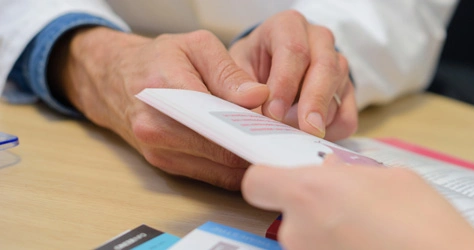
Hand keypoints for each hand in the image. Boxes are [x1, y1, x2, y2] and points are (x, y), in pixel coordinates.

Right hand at [55, 27, 267, 189]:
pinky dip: (232, 169)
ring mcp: (160, 152)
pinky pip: (210, 176)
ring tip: (269, 145)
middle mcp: (156, 128)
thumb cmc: (156, 59)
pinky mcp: (165, 166)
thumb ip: (228, 71)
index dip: (252, 128)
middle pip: (222, 152)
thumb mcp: (195, 46)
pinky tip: (248, 152)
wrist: (112, 79)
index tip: (277, 127)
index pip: (219, 121)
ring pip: (220, 171)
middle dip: (255, 147)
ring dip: (247, 162)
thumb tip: (259, 96)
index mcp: (166, 90)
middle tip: (281, 139)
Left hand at [229, 10, 357, 140]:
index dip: (285, 83)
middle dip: (314, 102)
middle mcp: (318, 40)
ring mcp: (337, 64)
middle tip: (303, 130)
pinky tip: (308, 137)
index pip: (294, 49)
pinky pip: (347, 116)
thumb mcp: (231, 69)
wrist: (263, 77)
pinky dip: (331, 131)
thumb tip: (256, 103)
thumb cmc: (246, 70)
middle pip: (326, 66)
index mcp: (287, 26)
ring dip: (319, 118)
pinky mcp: (346, 93)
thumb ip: (234, 83)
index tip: (273, 113)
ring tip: (295, 135)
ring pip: (339, 90)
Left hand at [241, 157, 473, 249]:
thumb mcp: (393, 178)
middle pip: (288, 215)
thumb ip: (351, 172)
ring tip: (370, 233)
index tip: (290, 181)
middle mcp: (298, 231)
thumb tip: (332, 170)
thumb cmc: (424, 225)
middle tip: (353, 208)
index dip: (271, 180)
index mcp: (309, 192)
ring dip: (329, 235)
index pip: (257, 182)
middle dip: (315, 211)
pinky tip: (370, 246)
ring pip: (307, 240)